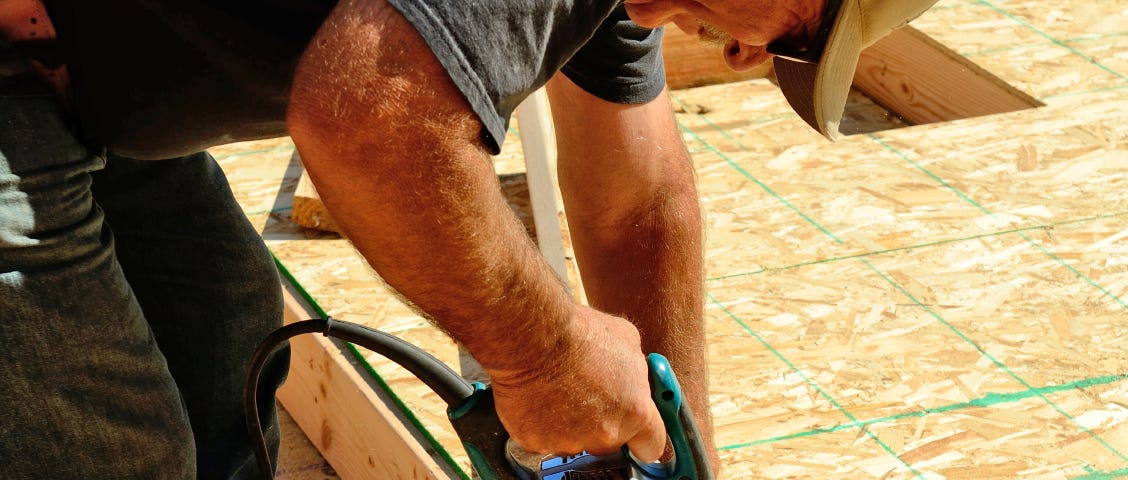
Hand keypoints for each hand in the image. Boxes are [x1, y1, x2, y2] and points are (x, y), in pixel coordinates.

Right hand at [487, 306, 667, 461]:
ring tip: (558, 388)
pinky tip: (539, 395)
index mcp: (635, 412)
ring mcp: (569, 442)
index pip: (651, 446)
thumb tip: (633, 373)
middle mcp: (605, 434)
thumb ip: (636, 370)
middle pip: (609, 442)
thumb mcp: (627, 340)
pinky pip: (542, 437)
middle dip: (601, 422)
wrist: (532, 337)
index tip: (637, 436)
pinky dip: (540, 422)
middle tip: (585, 393)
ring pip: (574, 440)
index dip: (643, 439)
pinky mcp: (536, 443)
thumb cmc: (577, 333)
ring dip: (569, 422)